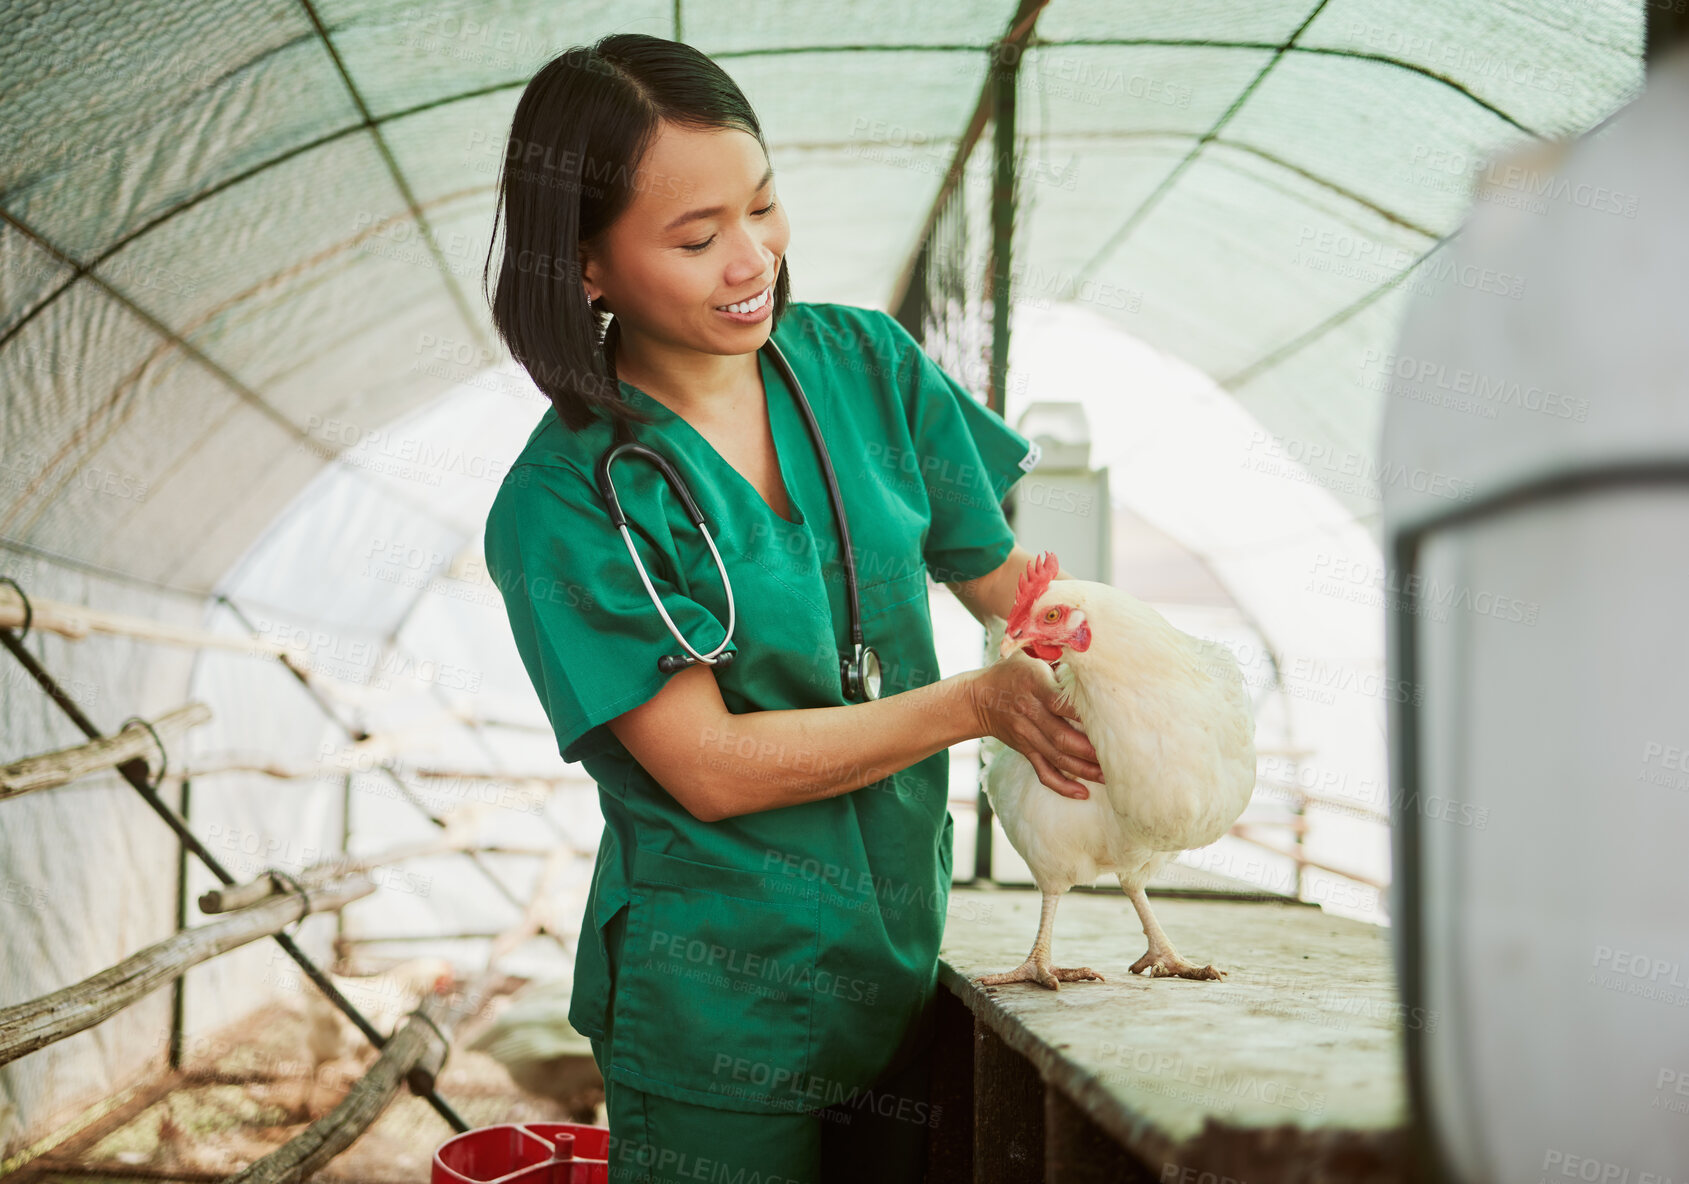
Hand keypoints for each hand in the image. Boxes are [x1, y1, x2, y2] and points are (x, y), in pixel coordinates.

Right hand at [969, 653, 1102, 799]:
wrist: (978, 698)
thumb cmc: (1013, 670)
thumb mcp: (1029, 652)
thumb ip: (1057, 651)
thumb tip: (1091, 646)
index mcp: (1034, 684)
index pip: (1062, 702)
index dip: (1085, 714)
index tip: (1110, 720)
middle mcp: (1029, 712)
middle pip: (1062, 737)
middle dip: (1092, 750)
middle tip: (1119, 755)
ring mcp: (1026, 735)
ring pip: (1057, 757)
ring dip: (1085, 770)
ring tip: (1110, 776)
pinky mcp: (1025, 750)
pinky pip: (1043, 772)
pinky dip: (1062, 785)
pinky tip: (1082, 793)